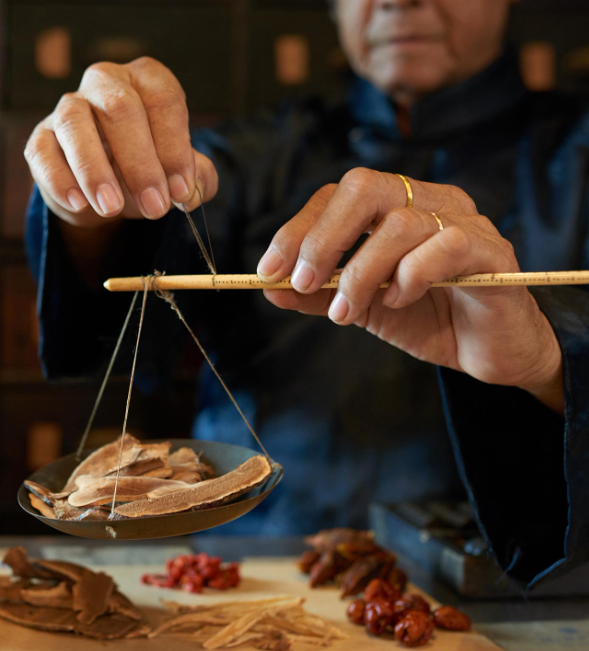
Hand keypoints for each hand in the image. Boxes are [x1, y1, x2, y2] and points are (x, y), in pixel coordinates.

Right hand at [24, 57, 217, 227]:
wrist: (102, 188)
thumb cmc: (144, 168)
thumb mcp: (177, 173)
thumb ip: (197, 178)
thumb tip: (194, 189)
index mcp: (146, 80)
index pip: (163, 100)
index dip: (175, 147)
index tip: (181, 190)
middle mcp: (105, 82)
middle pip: (120, 107)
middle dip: (140, 163)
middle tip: (155, 207)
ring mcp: (68, 106)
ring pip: (74, 124)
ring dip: (94, 170)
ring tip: (111, 208)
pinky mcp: (41, 137)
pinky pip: (43, 152)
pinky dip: (60, 180)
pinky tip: (79, 204)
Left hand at [258, 168, 563, 412]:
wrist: (488, 353)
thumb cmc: (426, 318)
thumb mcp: (359, 307)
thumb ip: (317, 294)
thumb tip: (268, 287)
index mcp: (395, 205)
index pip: (338, 195)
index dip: (297, 229)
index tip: (268, 270)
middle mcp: (429, 201)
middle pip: (364, 187)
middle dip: (322, 238)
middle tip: (304, 283)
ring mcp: (464, 221)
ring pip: (399, 223)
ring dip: (360, 274)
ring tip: (346, 313)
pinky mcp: (493, 251)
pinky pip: (445, 247)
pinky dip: (411, 277)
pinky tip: (400, 302)